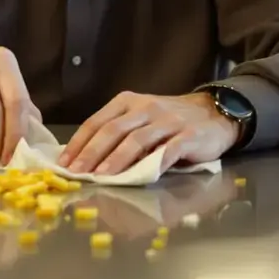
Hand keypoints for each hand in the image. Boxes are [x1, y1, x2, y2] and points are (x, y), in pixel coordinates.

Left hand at [58, 91, 238, 175]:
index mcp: (128, 102)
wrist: (213, 113)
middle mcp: (146, 108)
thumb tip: (84, 158)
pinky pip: (168, 150)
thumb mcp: (140, 119)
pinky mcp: (188, 136)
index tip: (64, 163)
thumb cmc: (170, 120)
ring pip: (137, 140)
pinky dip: (153, 163)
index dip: (79, 143)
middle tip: (77, 172)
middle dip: (91, 152)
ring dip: (116, 159)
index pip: (97, 122)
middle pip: (113, 130)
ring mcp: (168, 121)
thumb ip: (118, 134)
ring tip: (101, 176)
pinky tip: (141, 176)